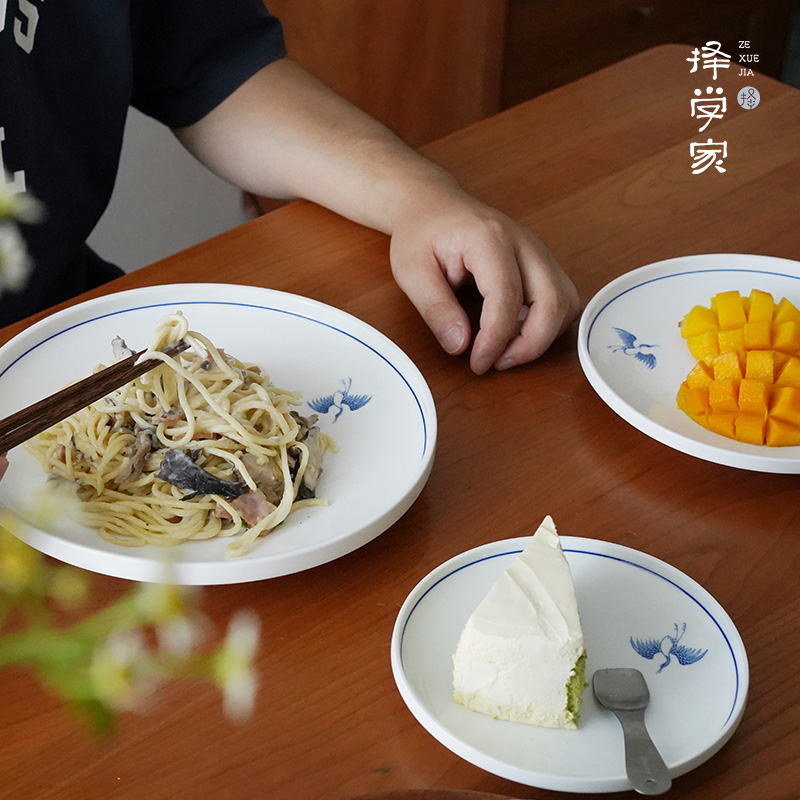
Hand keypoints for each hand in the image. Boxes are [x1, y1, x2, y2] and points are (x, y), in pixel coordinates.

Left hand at [389, 192, 579, 373]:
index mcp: (489, 239)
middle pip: (554, 301)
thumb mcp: (411, 271)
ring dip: (543, 336)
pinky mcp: (541, 262)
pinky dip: (547, 323)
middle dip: (531, 344)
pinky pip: (562, 299)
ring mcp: (538, 251)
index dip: (496, 339)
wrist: (433, 204)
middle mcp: (523, 242)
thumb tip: (460, 345)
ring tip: (506, 351)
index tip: (477, 363)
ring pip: (567, 301)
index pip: (507, 297)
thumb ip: (435, 309)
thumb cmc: (421, 233)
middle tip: (496, 363)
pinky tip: (515, 332)